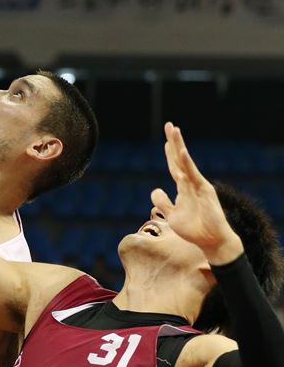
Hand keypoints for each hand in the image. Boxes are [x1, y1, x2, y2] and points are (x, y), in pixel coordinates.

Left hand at [151, 123, 242, 263]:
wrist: (212, 241)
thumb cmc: (194, 229)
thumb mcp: (172, 216)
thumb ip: (163, 203)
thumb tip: (155, 189)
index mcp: (184, 188)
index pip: (174, 166)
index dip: (169, 153)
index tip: (165, 140)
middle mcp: (191, 183)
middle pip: (179, 159)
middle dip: (173, 142)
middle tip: (169, 125)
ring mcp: (198, 185)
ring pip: (185, 162)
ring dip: (179, 146)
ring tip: (174, 130)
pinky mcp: (205, 190)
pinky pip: (193, 175)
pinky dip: (187, 163)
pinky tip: (181, 152)